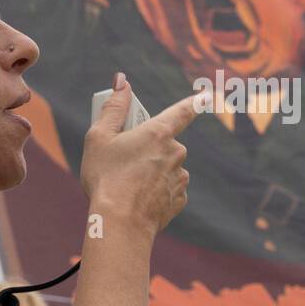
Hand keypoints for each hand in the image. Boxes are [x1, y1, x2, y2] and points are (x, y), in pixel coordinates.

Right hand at [79, 75, 203, 236]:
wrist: (120, 223)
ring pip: (166, 168)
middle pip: (164, 144)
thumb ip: (113, 108)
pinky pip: (168, 190)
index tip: (205, 96)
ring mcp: (180, 178)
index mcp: (159, 133)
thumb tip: (122, 82)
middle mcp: (176, 153)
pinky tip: (138, 199)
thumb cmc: (106, 178)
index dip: (193, 102)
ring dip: (152, 172)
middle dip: (149, 149)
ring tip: (127, 185)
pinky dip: (155, 192)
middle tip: (124, 161)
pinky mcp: (178, 200)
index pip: (182, 111)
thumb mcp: (99, 138)